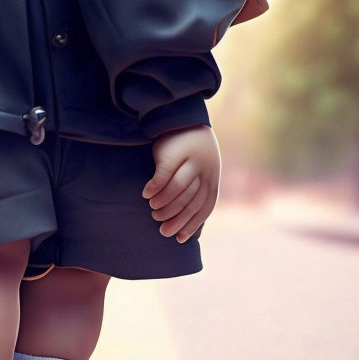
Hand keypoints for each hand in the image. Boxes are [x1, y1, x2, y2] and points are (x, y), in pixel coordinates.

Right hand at [141, 124, 220, 242]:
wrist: (184, 121)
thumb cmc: (191, 155)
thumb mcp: (201, 173)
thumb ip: (199, 195)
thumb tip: (195, 232)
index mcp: (212, 178)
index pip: (204, 207)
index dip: (191, 224)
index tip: (179, 238)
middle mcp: (205, 170)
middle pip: (190, 201)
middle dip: (175, 218)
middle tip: (161, 227)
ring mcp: (190, 161)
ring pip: (177, 189)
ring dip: (163, 203)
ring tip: (153, 210)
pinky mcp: (173, 153)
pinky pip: (163, 176)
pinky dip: (154, 188)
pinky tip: (146, 195)